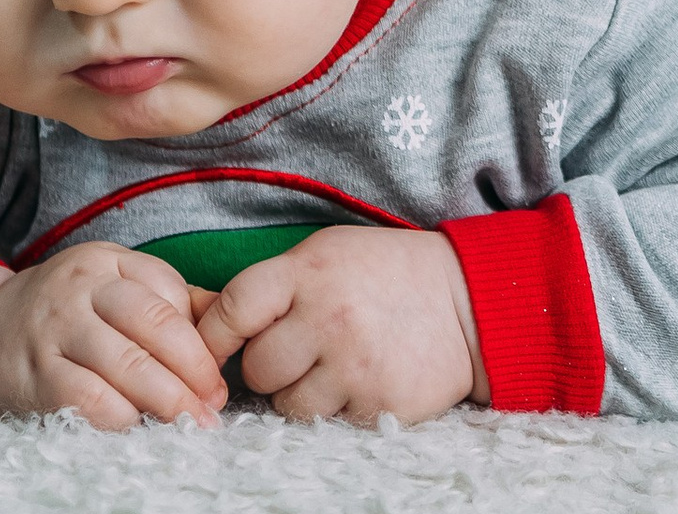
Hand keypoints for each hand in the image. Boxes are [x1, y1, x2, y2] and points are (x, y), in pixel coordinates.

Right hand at [0, 241, 229, 429]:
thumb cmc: (64, 313)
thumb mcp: (110, 285)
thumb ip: (165, 298)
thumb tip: (227, 322)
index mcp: (105, 262)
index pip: (167, 291)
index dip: (200, 337)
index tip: (220, 374)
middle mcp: (80, 290)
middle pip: (153, 327)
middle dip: (193, 371)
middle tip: (214, 407)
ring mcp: (54, 333)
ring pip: (124, 366)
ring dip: (166, 400)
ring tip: (191, 424)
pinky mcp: (34, 379)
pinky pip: (87, 401)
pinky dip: (121, 418)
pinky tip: (139, 429)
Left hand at [194, 226, 487, 424]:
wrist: (468, 300)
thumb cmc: (387, 274)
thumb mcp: (331, 253)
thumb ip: (278, 285)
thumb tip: (209, 324)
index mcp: (312, 270)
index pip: (235, 307)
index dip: (214, 334)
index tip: (213, 349)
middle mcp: (329, 316)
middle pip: (256, 367)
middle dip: (269, 366)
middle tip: (300, 350)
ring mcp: (353, 365)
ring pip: (287, 405)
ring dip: (301, 393)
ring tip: (335, 364)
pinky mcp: (376, 403)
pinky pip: (328, 424)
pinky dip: (337, 409)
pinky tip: (361, 379)